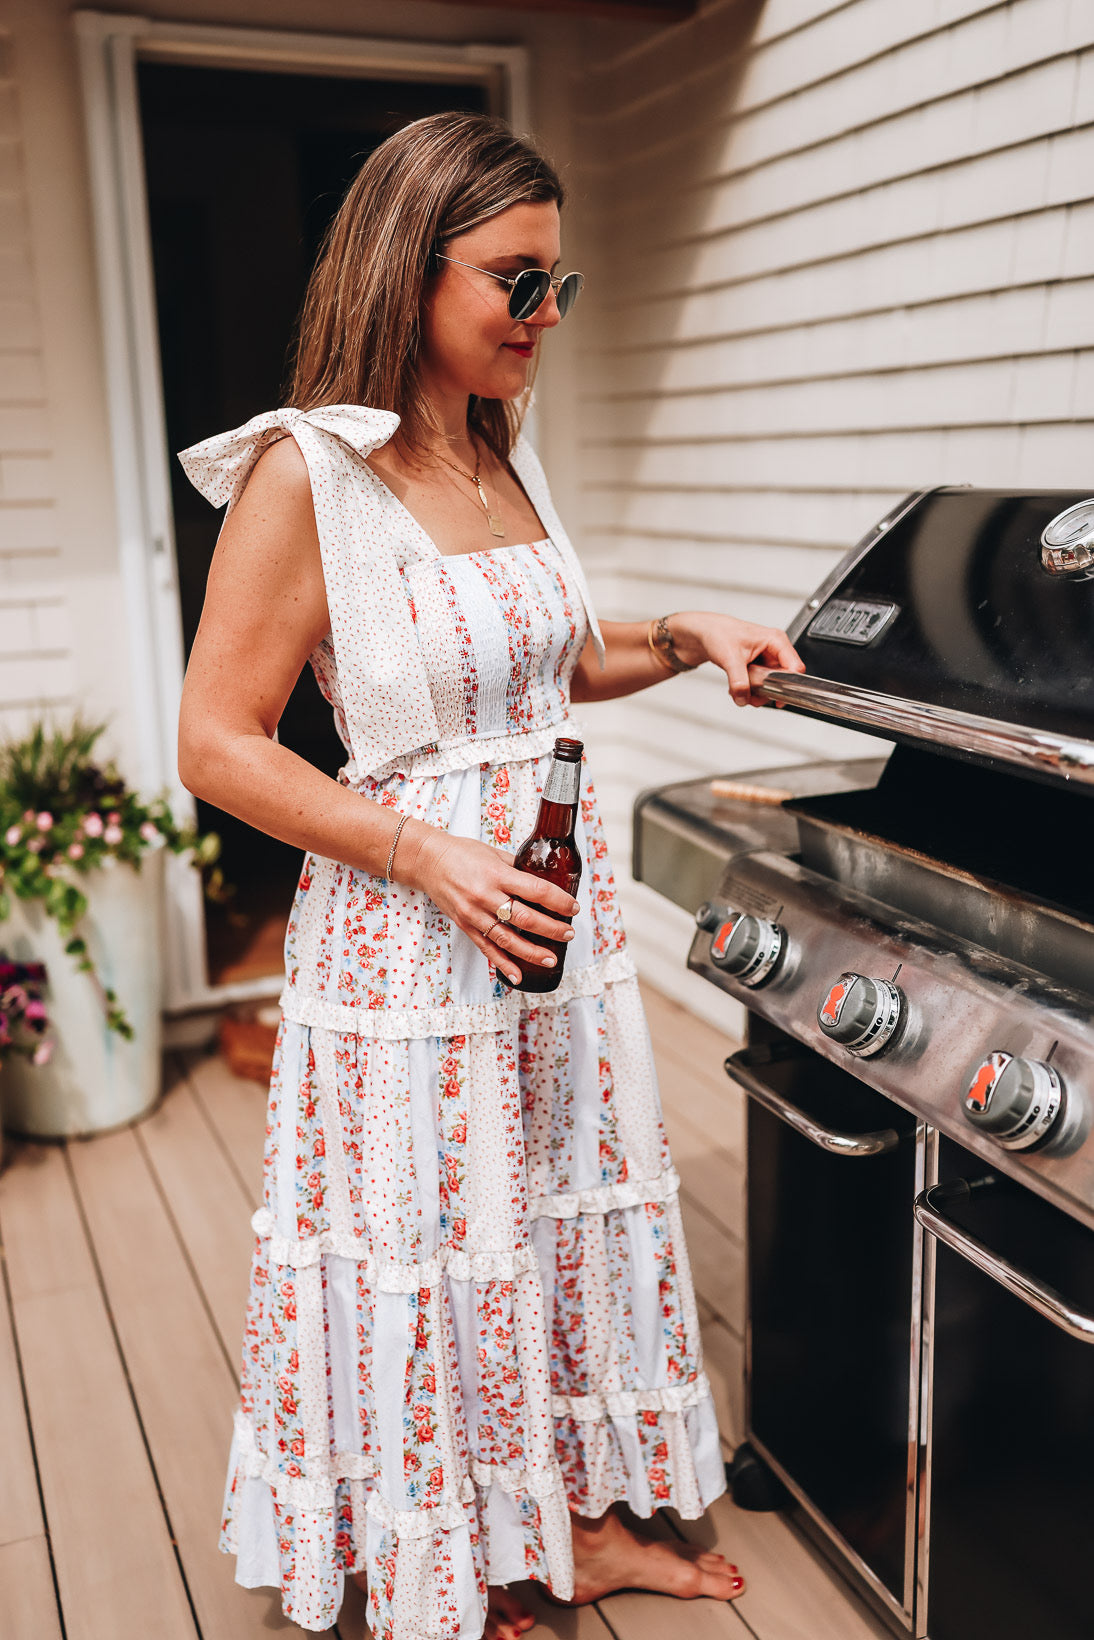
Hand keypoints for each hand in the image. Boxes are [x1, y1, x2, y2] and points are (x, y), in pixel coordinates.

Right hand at [400, 829, 578, 984]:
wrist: (427, 862)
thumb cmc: (462, 853)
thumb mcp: (494, 853)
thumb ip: (517, 868)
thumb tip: (544, 880)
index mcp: (497, 874)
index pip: (536, 891)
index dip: (559, 901)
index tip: (573, 908)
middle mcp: (485, 896)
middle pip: (525, 918)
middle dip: (551, 928)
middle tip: (568, 933)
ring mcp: (474, 914)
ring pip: (507, 939)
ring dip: (532, 952)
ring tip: (551, 958)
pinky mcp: (464, 925)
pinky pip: (486, 948)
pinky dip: (503, 964)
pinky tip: (518, 975)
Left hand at [671, 611, 804, 706]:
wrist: (705, 633)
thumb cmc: (719, 634)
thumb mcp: (730, 658)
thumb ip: (738, 681)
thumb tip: (743, 698)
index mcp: (776, 641)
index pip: (795, 667)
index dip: (789, 685)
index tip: (777, 698)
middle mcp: (774, 649)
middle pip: (783, 679)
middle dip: (767, 691)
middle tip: (751, 695)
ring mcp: (767, 659)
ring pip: (771, 685)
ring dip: (756, 693)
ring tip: (739, 689)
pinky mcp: (759, 667)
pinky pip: (761, 685)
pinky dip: (749, 690)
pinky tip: (737, 687)